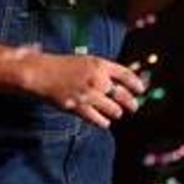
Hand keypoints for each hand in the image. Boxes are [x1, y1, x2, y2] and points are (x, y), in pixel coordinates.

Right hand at [25, 51, 146, 128]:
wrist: (42, 74)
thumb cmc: (64, 67)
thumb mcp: (87, 62)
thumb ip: (104, 71)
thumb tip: (123, 83)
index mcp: (100, 64)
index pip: (127, 75)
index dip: (137, 84)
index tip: (141, 90)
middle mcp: (97, 79)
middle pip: (123, 95)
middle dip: (132, 103)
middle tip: (134, 107)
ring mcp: (88, 94)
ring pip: (113, 110)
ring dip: (116, 113)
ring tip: (116, 113)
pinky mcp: (78, 107)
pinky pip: (98, 119)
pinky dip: (103, 122)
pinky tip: (105, 122)